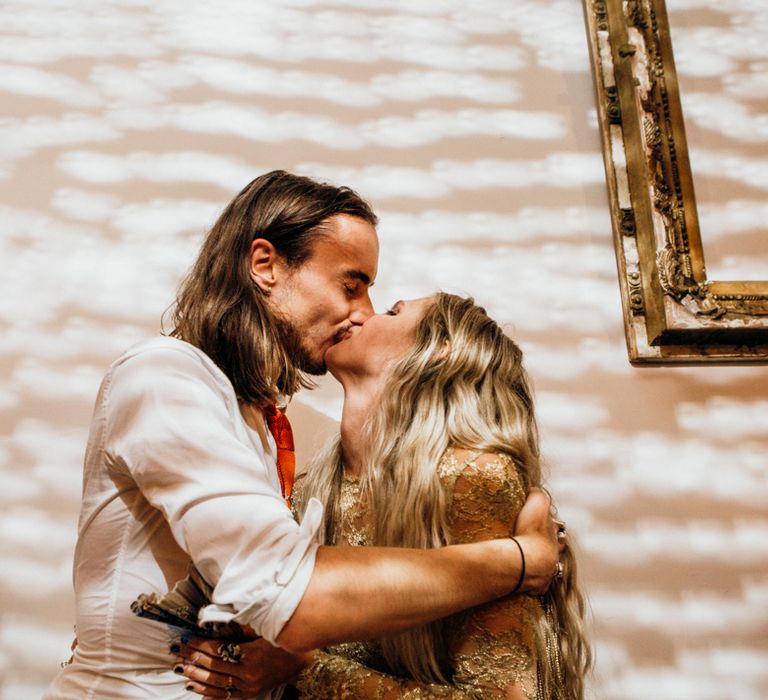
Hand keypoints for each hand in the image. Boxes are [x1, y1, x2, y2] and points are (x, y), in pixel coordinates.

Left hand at [173, 637, 312, 697]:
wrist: (301, 660)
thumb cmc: (282, 639)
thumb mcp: (264, 628)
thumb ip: (242, 624)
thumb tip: (220, 617)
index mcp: (251, 655)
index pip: (218, 650)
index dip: (201, 646)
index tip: (188, 640)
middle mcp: (247, 674)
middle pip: (214, 666)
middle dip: (194, 659)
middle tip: (179, 654)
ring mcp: (248, 686)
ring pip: (216, 683)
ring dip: (196, 676)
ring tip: (182, 669)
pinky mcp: (249, 693)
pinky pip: (224, 695)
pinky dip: (208, 691)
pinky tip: (195, 687)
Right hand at [512, 487, 560, 594]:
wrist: (526, 561)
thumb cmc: (531, 532)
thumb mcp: (536, 503)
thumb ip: (537, 494)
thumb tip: (534, 490)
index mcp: (554, 534)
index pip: (557, 527)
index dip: (551, 524)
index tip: (543, 522)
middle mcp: (554, 553)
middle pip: (557, 548)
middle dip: (552, 546)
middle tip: (540, 544)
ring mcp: (548, 571)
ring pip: (551, 568)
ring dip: (545, 566)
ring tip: (534, 564)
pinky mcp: (538, 586)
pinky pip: (538, 585)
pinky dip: (534, 583)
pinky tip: (527, 581)